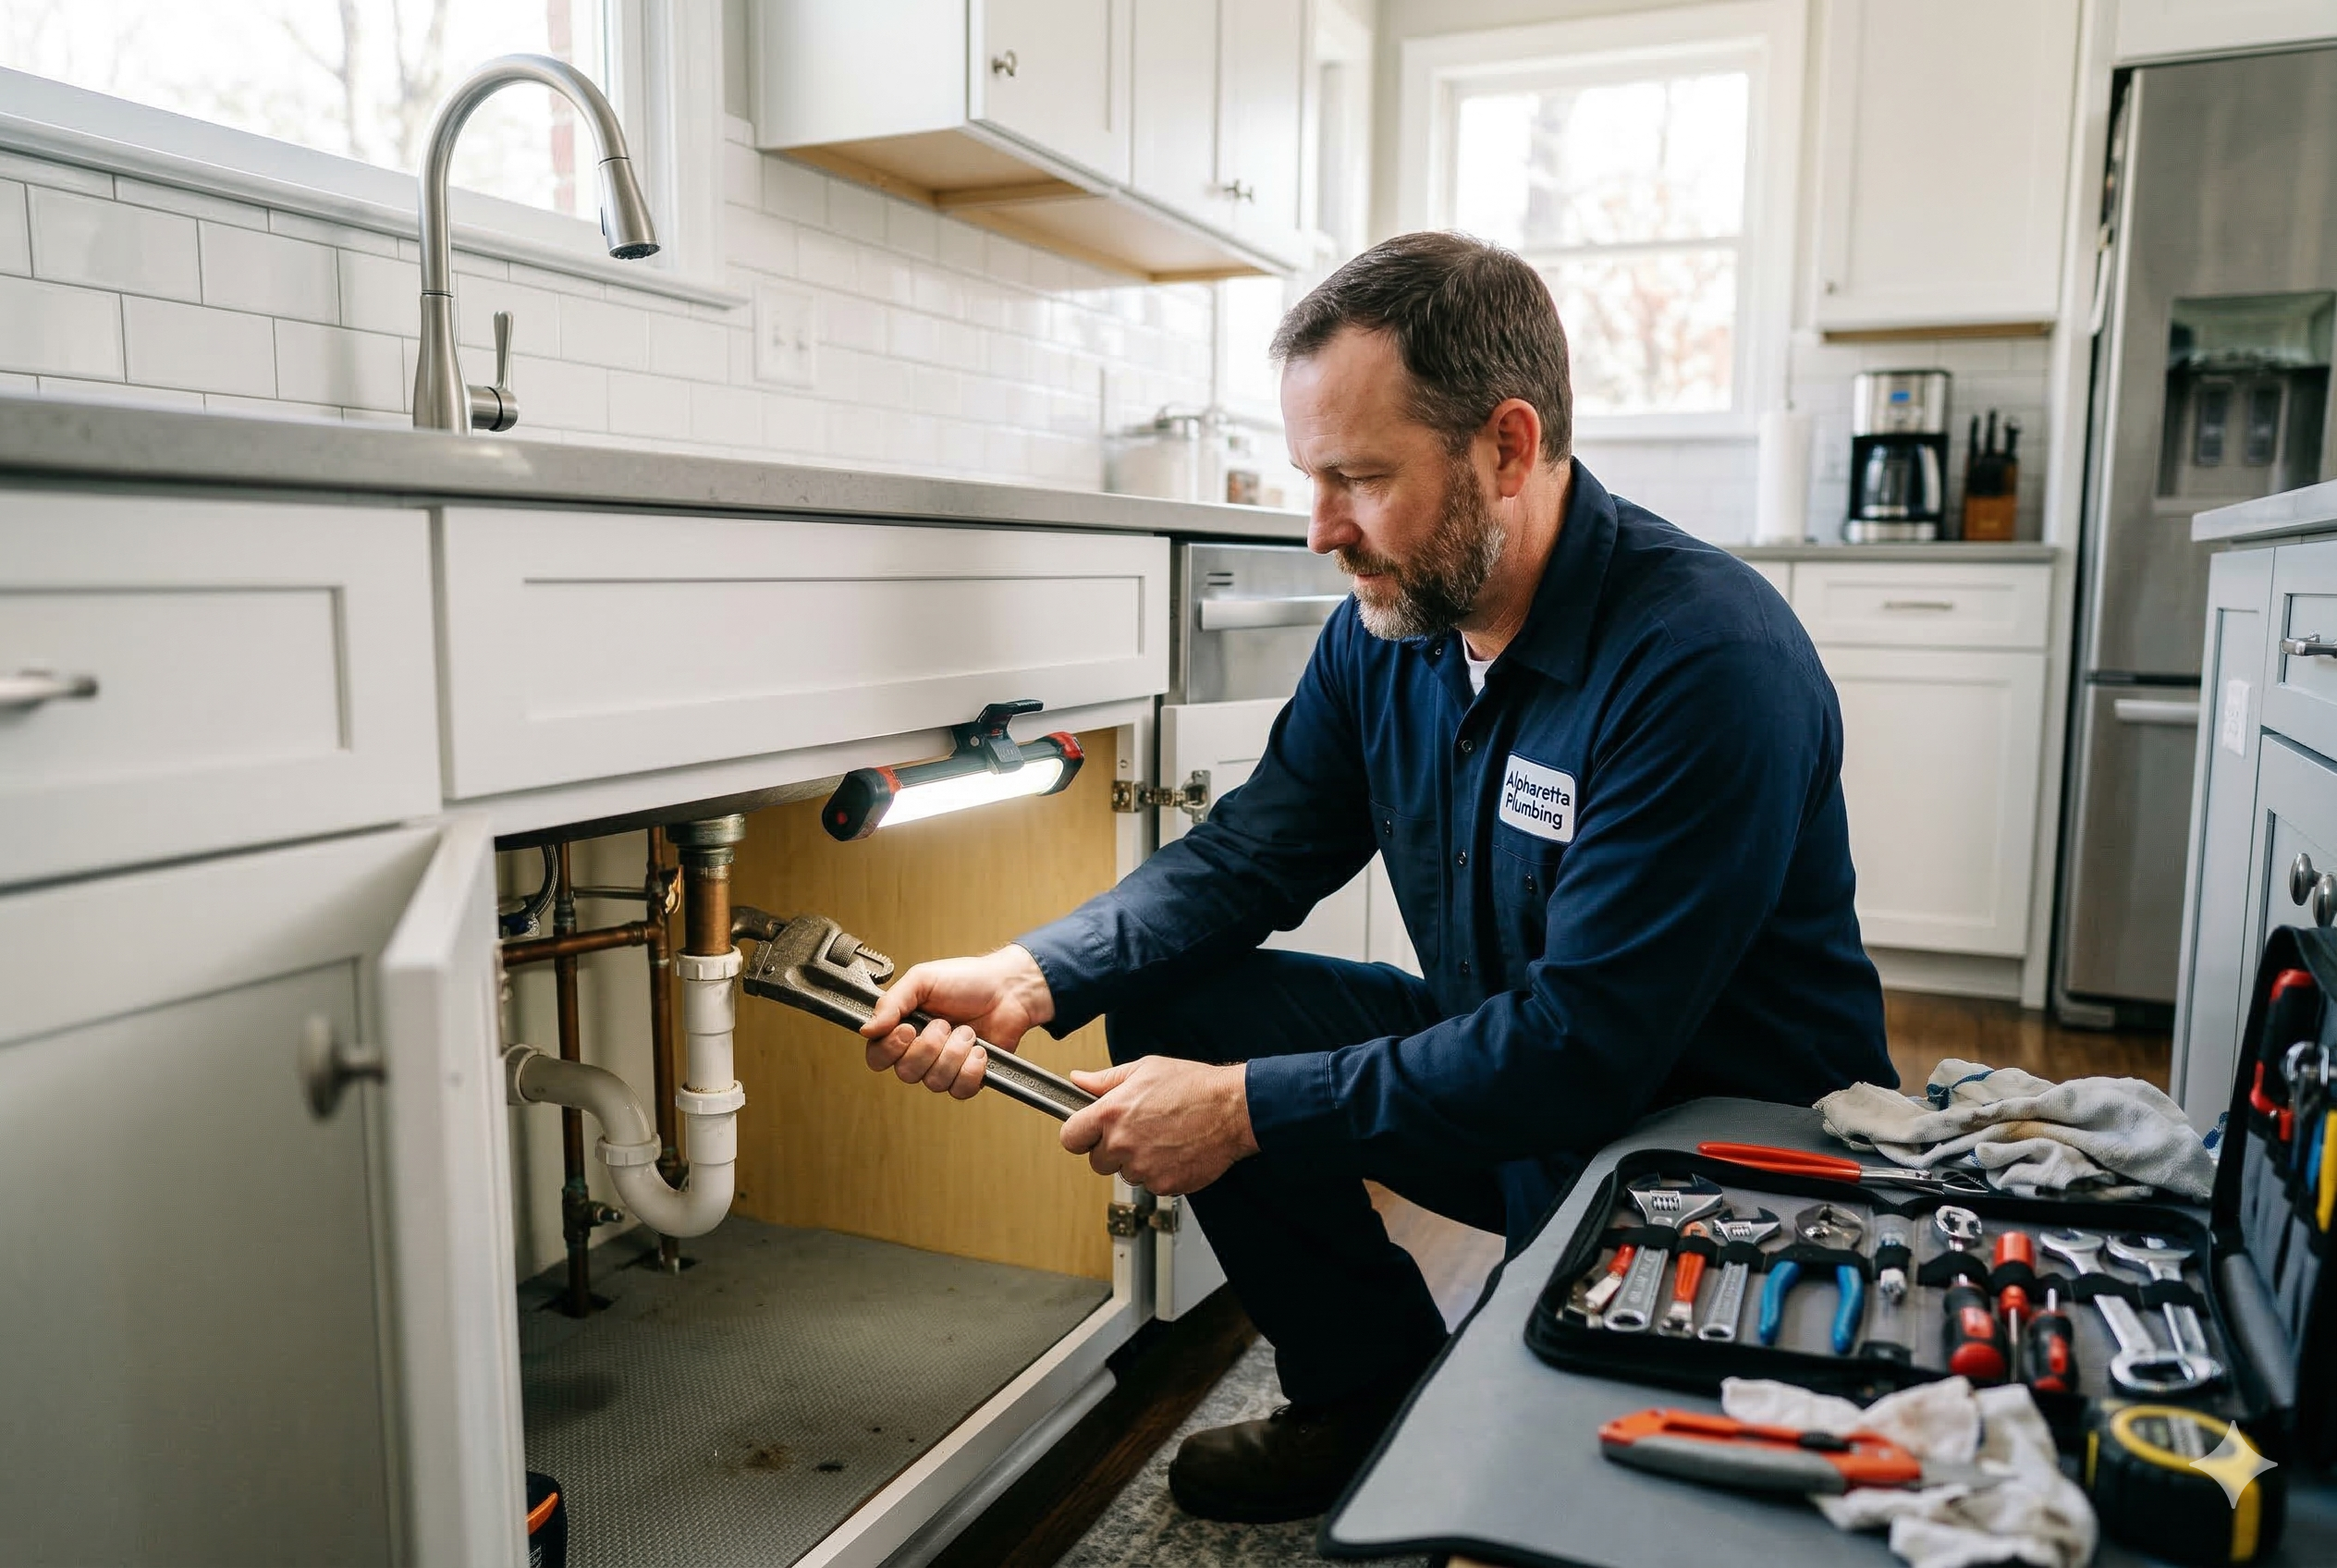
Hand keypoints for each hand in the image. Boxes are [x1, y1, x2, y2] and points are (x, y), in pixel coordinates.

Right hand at [861, 944, 1054, 1098]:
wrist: (1008, 990)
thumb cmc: (966, 981)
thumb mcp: (922, 979)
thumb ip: (892, 1002)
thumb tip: (867, 1029)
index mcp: (903, 1029)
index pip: (877, 1056)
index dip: (891, 1048)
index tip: (909, 1029)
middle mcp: (920, 1052)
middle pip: (906, 1073)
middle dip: (930, 1046)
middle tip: (946, 1023)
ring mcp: (944, 1067)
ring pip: (934, 1082)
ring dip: (955, 1053)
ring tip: (968, 1032)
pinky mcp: (968, 1078)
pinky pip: (960, 1090)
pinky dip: (972, 1069)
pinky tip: (979, 1050)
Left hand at [1060, 1058, 1258, 1195]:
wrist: (1232, 1109)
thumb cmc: (1193, 1086)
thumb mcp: (1144, 1070)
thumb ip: (1105, 1080)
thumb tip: (1079, 1080)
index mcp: (1111, 1113)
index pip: (1070, 1138)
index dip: (1080, 1135)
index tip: (1089, 1133)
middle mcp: (1122, 1143)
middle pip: (1097, 1162)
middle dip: (1111, 1150)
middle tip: (1136, 1132)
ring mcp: (1143, 1168)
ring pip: (1125, 1174)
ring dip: (1137, 1162)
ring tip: (1161, 1138)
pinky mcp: (1164, 1185)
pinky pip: (1150, 1184)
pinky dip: (1160, 1172)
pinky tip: (1175, 1151)